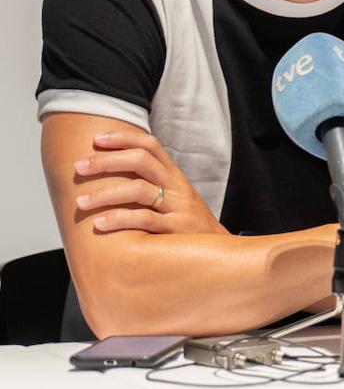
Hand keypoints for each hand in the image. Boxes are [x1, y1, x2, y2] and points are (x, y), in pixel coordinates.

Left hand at [73, 131, 226, 235]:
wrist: (218, 251)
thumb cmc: (187, 225)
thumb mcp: (174, 198)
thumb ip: (150, 184)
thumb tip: (109, 175)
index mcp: (174, 176)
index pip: (150, 146)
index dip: (123, 138)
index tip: (95, 139)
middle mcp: (177, 186)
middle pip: (141, 161)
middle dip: (106, 161)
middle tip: (79, 167)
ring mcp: (178, 207)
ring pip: (139, 190)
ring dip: (105, 193)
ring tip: (81, 202)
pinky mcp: (176, 230)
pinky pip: (145, 220)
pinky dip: (119, 220)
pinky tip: (99, 224)